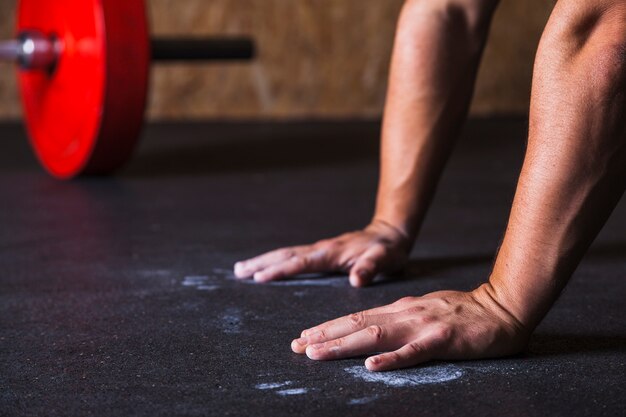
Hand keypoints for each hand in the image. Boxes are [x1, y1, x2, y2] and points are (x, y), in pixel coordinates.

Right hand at [233, 220, 410, 286]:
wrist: (390, 233)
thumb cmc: (388, 250)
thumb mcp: (385, 259)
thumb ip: (370, 268)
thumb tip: (356, 280)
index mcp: (331, 253)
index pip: (301, 262)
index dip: (280, 270)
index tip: (259, 277)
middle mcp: (321, 249)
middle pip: (285, 254)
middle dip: (261, 263)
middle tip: (238, 271)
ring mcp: (320, 250)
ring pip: (286, 253)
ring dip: (264, 260)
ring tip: (242, 268)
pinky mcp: (321, 252)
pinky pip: (294, 256)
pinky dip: (276, 260)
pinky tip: (268, 266)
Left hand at [290, 284, 528, 370]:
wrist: (503, 307)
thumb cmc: (464, 311)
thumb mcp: (424, 309)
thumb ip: (399, 317)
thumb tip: (373, 326)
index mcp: (400, 309)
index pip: (356, 317)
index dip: (328, 327)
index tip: (303, 336)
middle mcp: (405, 314)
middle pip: (357, 324)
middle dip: (324, 336)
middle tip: (296, 346)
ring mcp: (423, 325)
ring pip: (376, 335)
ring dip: (343, 345)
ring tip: (316, 353)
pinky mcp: (443, 339)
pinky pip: (414, 352)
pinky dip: (392, 359)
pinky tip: (372, 367)